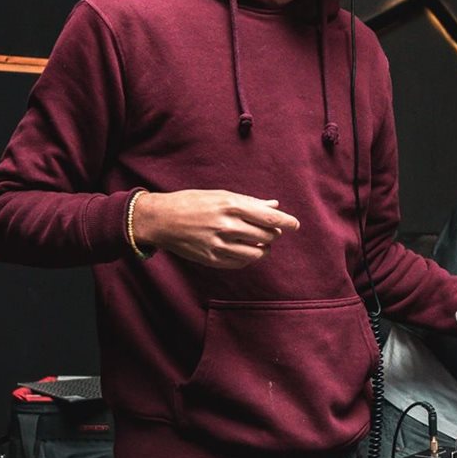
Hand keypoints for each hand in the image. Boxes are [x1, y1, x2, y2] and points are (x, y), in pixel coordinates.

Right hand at [133, 189, 299, 268]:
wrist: (162, 219)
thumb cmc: (193, 202)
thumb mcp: (221, 195)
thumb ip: (250, 202)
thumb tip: (274, 204)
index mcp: (232, 205)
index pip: (270, 217)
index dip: (287, 222)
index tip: (294, 225)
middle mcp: (228, 225)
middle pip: (267, 236)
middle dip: (273, 235)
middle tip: (270, 232)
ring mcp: (220, 244)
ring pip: (257, 253)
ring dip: (264, 249)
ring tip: (261, 244)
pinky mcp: (212, 259)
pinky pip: (241, 262)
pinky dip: (248, 257)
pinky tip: (246, 251)